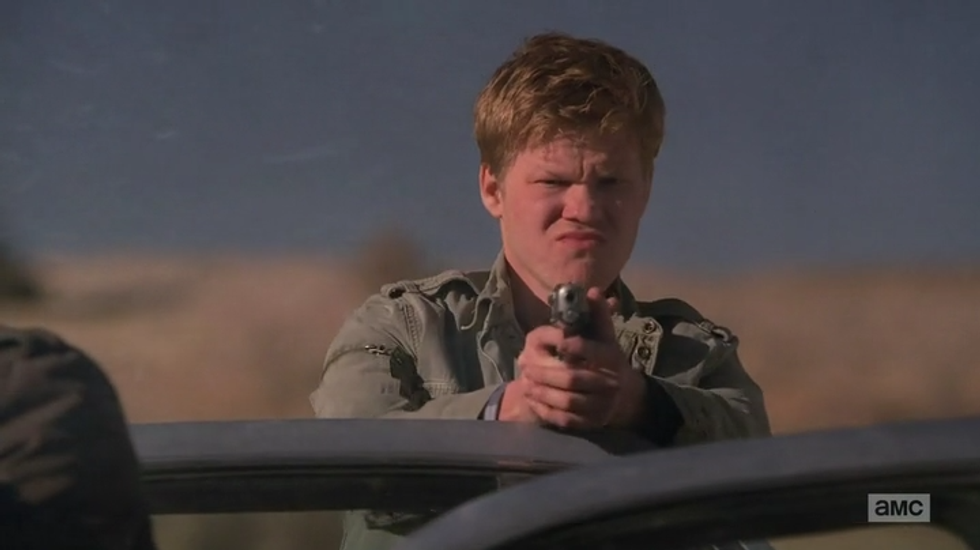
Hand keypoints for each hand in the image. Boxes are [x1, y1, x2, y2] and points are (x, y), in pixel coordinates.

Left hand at [499, 287, 648, 429]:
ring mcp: (601, 407)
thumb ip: (597, 314)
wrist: (625, 395)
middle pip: (572, 379)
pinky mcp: (591, 424)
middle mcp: (610, 384)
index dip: (572, 346)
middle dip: (545, 372)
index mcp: (612, 359)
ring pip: (566, 401)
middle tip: (525, 366)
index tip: (554, 342)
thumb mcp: (605, 336)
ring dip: (542, 392)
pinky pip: (565, 419)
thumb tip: (592, 290)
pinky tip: (533, 399)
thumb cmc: (607, 359)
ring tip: (525, 382)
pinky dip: (546, 410)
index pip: (591, 351)